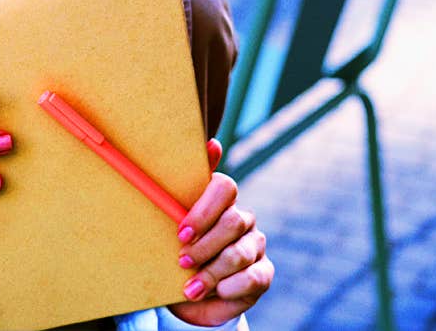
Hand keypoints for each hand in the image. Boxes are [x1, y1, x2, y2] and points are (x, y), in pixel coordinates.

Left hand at [165, 139, 273, 326]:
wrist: (190, 292)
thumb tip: (212, 143)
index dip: (203, 210)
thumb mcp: (172, 221)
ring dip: (211, 273)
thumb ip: (184, 184)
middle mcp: (242, 219)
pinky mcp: (263, 273)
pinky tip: (214, 292)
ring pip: (239, 253)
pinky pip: (252, 278)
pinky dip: (228, 288)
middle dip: (204, 246)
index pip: (224, 187)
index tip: (181, 232)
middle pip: (232, 221)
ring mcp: (255, 246)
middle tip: (182, 260)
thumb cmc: (179, 249)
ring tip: (190, 286)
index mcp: (220, 201)